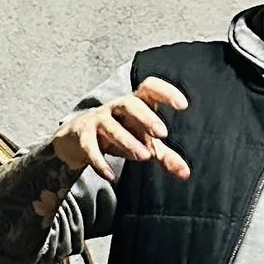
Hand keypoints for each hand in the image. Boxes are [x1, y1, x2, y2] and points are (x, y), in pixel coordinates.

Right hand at [53, 76, 190, 182]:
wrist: (78, 141)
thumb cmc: (119, 135)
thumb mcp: (144, 143)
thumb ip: (165, 156)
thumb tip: (185, 174)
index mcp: (135, 103)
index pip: (149, 88)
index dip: (165, 92)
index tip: (183, 106)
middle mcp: (116, 107)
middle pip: (130, 104)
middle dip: (146, 118)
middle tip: (162, 134)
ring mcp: (97, 120)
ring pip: (111, 126)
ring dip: (128, 141)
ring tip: (145, 157)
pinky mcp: (82, 136)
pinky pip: (90, 147)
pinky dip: (99, 162)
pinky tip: (110, 175)